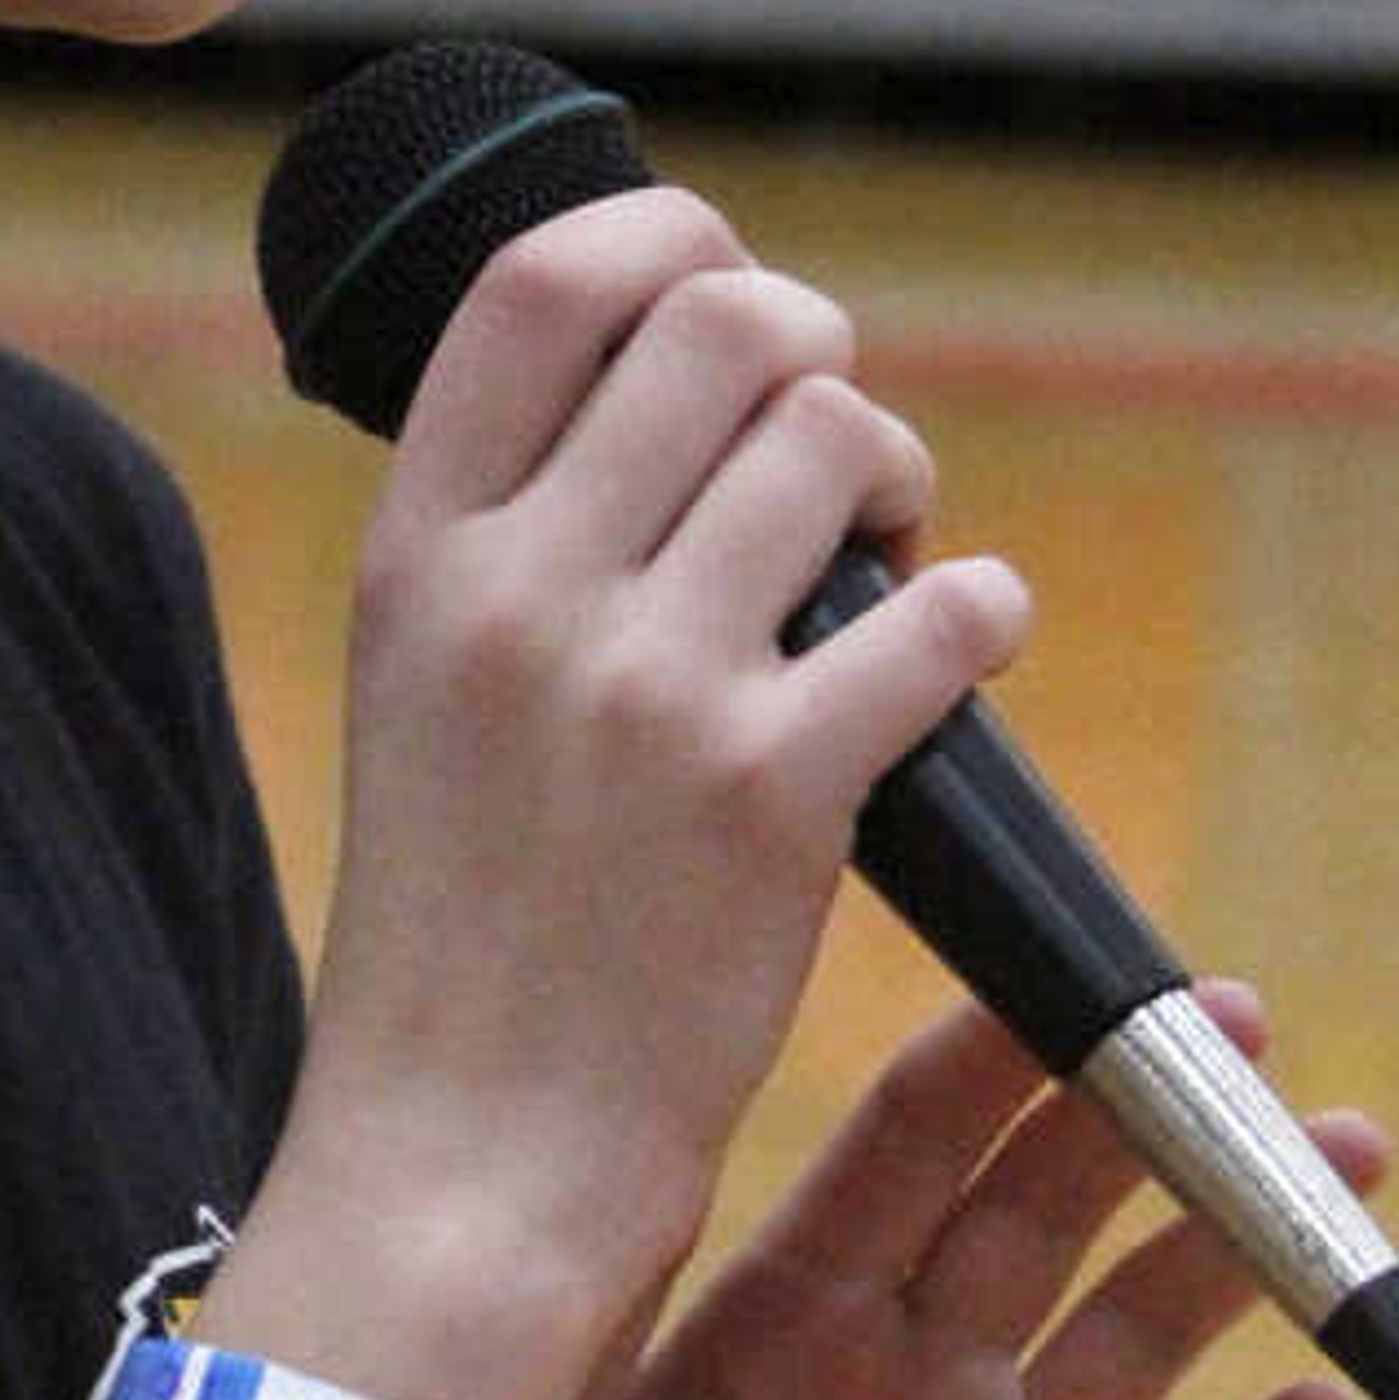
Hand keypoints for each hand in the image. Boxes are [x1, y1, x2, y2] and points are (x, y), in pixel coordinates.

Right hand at [251, 194, 1029, 1390]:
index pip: (540, 283)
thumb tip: (662, 392)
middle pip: (717, 321)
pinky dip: (981, 614)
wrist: (464, 1162)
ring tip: (892, 568)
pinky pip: (940, 615)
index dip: (666, 237)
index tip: (724, 287)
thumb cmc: (462, 937)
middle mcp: (520, 593)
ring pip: (837, 441)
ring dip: (902, 480)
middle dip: (814, 357)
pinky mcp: (770, 796)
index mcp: (417, 556)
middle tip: (834, 462)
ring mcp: (644, 688)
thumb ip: (508, 545)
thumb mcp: (420, 700)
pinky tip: (964, 651)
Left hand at [402, 991, 1361, 1399]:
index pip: (900, 1159)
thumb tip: (585, 1092)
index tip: (1061, 966)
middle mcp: (895, 1399)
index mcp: (769, 1330)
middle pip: (1038, 1220)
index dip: (984, 1063)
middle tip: (1232, 1013)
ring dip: (1234, 1250)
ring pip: (1136, 1345)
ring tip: (1338, 1144)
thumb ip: (598, 1285)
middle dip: (1136, 1114)